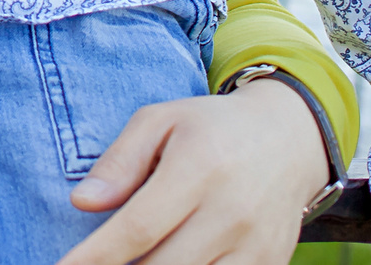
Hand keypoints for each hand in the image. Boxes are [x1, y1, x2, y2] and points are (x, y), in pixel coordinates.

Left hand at [54, 75, 327, 264]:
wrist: (289, 140)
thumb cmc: (209, 128)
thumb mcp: (159, 121)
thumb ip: (120, 161)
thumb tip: (81, 202)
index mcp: (199, 168)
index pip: (138, 227)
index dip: (96, 256)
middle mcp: (231, 211)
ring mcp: (256, 245)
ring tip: (130, 262)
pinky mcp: (271, 264)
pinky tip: (167, 263)